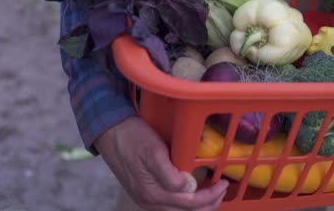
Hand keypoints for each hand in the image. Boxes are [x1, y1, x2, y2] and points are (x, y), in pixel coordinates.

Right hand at [95, 116, 228, 209]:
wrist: (110, 130)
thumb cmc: (132, 137)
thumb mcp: (153, 151)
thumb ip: (170, 174)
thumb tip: (190, 188)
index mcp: (153, 193)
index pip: (190, 203)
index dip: (211, 196)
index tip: (224, 184)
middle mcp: (149, 201)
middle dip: (208, 204)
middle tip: (222, 189)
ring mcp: (146, 198)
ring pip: (179, 210)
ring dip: (198, 205)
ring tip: (211, 192)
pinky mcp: (145, 192)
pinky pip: (170, 204)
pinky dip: (186, 201)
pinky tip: (193, 190)